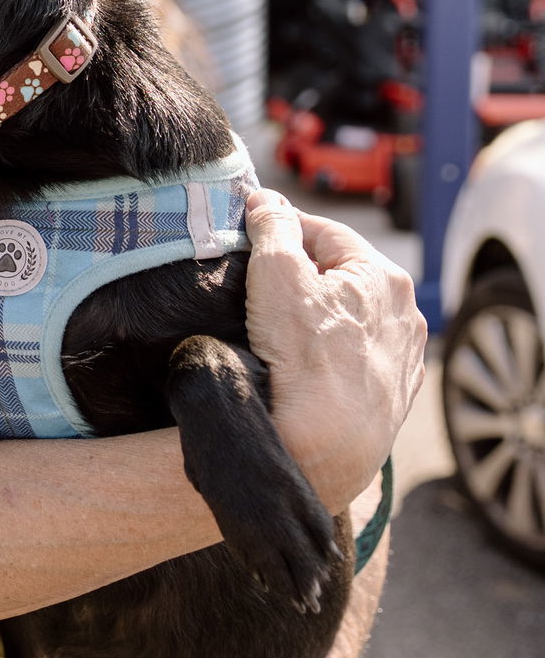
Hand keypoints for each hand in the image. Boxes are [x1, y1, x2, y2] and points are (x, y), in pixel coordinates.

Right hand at [242, 189, 425, 513]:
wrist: (323, 455)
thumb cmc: (303, 364)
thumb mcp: (276, 276)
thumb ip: (272, 229)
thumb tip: (266, 202)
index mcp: (384, 276)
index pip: (325, 233)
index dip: (283, 229)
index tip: (252, 236)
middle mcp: (405, 315)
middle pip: (341, 277)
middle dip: (301, 277)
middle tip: (257, 288)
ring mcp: (402, 360)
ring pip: (351, 321)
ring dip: (318, 318)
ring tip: (276, 333)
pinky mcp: (392, 399)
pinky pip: (356, 361)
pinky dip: (331, 357)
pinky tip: (303, 370)